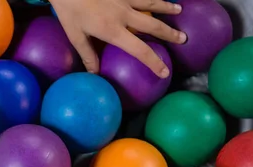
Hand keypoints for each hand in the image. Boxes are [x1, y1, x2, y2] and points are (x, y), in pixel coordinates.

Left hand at [51, 0, 186, 76]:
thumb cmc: (69, 10)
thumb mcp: (75, 35)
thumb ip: (87, 54)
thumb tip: (95, 74)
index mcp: (113, 30)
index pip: (139, 50)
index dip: (153, 62)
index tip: (164, 72)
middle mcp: (124, 14)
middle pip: (153, 25)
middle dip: (169, 33)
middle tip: (183, 39)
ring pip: (152, 3)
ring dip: (166, 7)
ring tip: (179, 11)